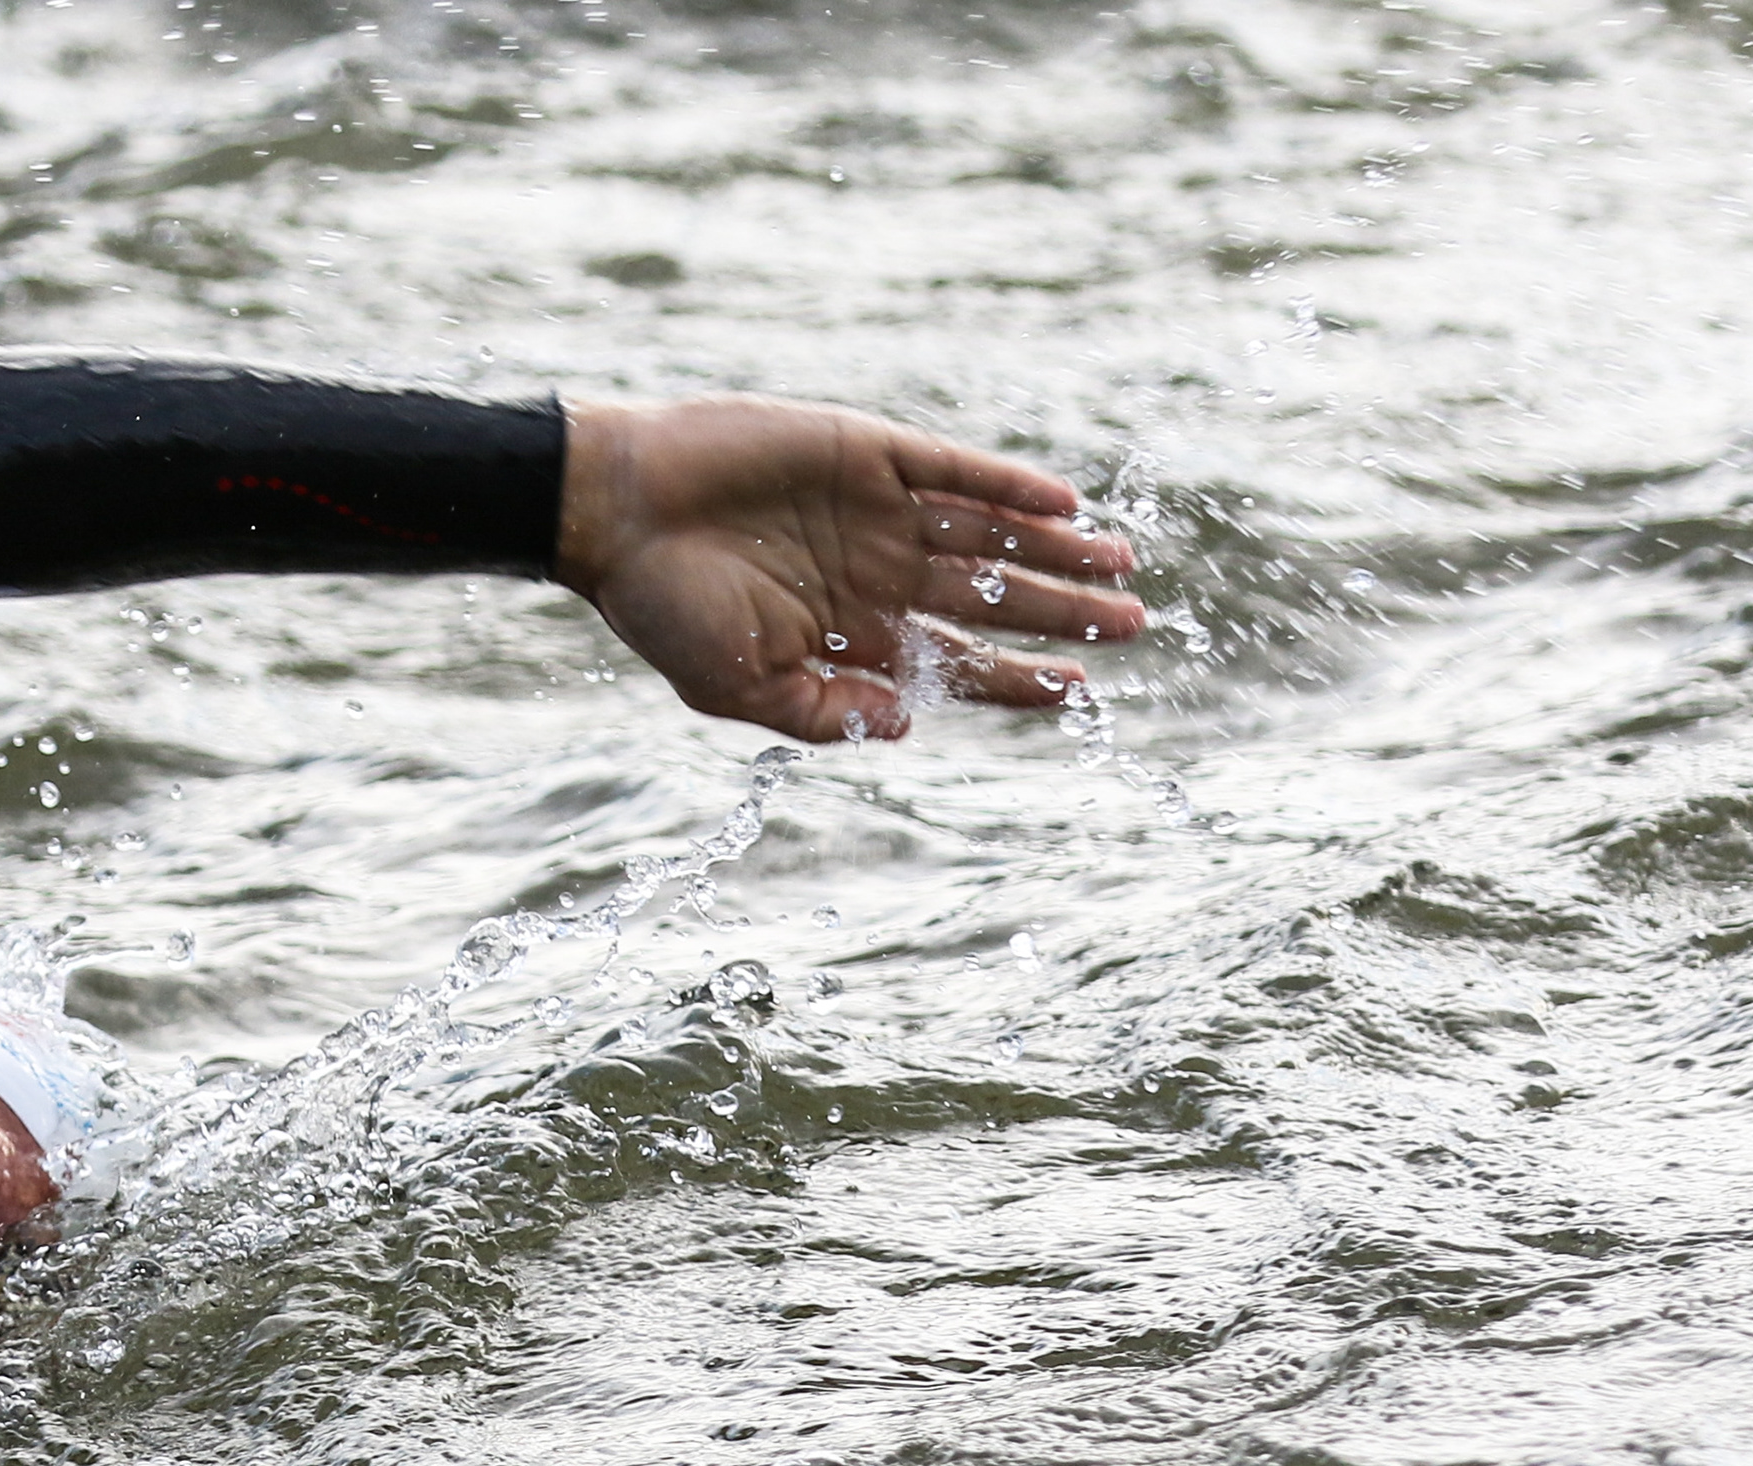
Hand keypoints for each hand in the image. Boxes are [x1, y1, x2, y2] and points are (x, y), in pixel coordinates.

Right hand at [556, 394, 1143, 743]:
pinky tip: (1064, 504)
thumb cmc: (663, 608)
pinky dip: (1009, 486)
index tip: (1079, 694)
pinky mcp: (869, 453)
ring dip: (1056, 552)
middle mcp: (877, 574)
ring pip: (990, 535)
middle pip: (992, 599)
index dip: (1018, 680)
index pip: (956, 664)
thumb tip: (908, 725)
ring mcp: (878, 512)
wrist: (617, 509)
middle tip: (1135, 623)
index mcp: (850, 636)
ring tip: (1123, 565)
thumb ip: (820, 713)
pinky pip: (956, 470)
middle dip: (1063, 613)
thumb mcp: (738, 687)